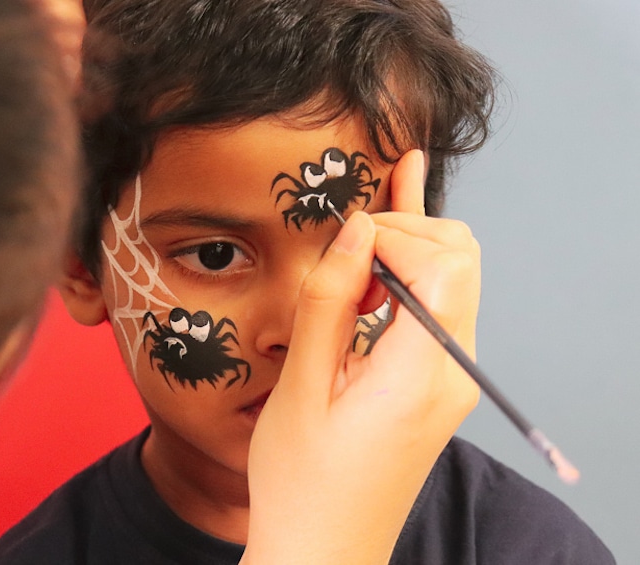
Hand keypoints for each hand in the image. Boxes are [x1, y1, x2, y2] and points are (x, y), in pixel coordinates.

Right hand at [241, 150, 480, 564]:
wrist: (326, 547)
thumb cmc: (303, 483)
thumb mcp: (302, 387)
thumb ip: (330, 301)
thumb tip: (355, 230)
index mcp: (419, 377)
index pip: (442, 266)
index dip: (393, 234)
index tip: (343, 245)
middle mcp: (453, 373)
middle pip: (461, 261)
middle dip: (404, 234)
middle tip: (348, 253)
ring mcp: (453, 378)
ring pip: (456, 277)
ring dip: (408, 252)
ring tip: (355, 259)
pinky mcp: (440, 383)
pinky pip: (440, 309)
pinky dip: (415, 273)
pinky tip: (388, 246)